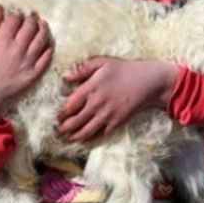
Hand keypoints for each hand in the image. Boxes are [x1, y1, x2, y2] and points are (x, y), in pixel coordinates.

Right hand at [0, 5, 52, 116]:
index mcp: (2, 41)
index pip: (16, 20)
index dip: (19, 14)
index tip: (19, 14)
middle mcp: (16, 50)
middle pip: (30, 27)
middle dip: (32, 19)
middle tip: (32, 18)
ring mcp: (26, 62)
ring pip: (41, 39)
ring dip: (44, 29)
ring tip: (42, 24)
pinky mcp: (34, 74)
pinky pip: (46, 57)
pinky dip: (49, 47)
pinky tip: (48, 42)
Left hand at [56, 57, 177, 141]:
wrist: (148, 81)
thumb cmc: (124, 69)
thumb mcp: (102, 62)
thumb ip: (82, 69)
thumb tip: (65, 77)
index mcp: (91, 88)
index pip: (70, 105)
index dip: (61, 114)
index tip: (56, 117)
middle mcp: (97, 104)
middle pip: (75, 121)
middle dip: (64, 128)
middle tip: (57, 131)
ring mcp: (107, 115)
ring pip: (86, 131)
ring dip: (74, 136)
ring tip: (67, 138)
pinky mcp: (117, 122)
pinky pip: (101, 134)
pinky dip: (91, 138)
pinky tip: (85, 139)